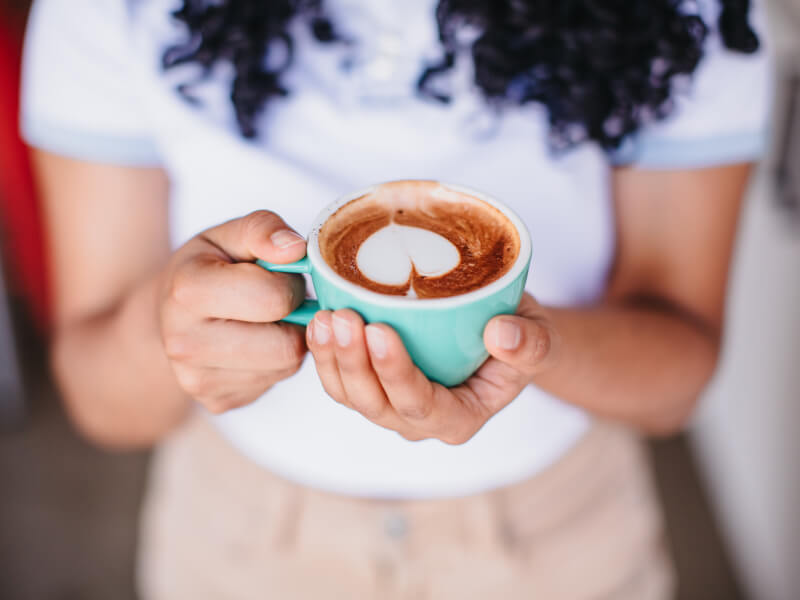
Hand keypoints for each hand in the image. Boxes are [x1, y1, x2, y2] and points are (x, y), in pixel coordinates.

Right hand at [159, 211, 308, 413]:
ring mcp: (197, 380)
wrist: (168, 314)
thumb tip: (295, 249)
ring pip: (285, 367)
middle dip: (293, 318)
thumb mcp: (230, 235)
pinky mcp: (216, 402)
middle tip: (277, 303)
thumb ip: (264, 229)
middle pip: (284, 346)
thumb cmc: (208, 268)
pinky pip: (273, 384)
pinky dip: (275, 363)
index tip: (277, 276)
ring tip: (265, 322)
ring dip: (288, 341)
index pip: (271, 298)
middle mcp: (184, 344)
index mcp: (187, 290)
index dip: (289, 284)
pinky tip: (255, 344)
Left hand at [306, 293, 558, 443]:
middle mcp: (420, 421)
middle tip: (344, 317)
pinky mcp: (373, 385)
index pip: (422, 405)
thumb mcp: (542, 338)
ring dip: (332, 359)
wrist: (504, 330)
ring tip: (325, 316)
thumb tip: (502, 335)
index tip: (380, 330)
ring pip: (350, 395)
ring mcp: (392, 405)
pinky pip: (340, 380)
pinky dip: (325, 354)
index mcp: (460, 419)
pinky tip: (319, 321)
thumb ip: (531, 344)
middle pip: (376, 405)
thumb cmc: (522, 338)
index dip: (396, 372)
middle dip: (354, 363)